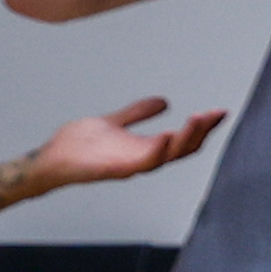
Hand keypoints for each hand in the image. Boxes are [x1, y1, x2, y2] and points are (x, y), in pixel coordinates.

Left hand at [28, 97, 223, 188]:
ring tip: (198, 119)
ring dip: (185, 138)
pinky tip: (166, 135)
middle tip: (216, 113)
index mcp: (144, 148)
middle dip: (202, 131)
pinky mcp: (115, 169)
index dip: (203, 128)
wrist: (50, 159)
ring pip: (167, 155)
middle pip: (182, 148)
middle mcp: (142, 158)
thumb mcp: (114, 122)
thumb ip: (137, 113)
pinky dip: (156, 151)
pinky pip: (142, 163)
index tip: (220, 111)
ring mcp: (130, 165)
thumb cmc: (76, 146)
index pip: (182, 140)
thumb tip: (164, 102)